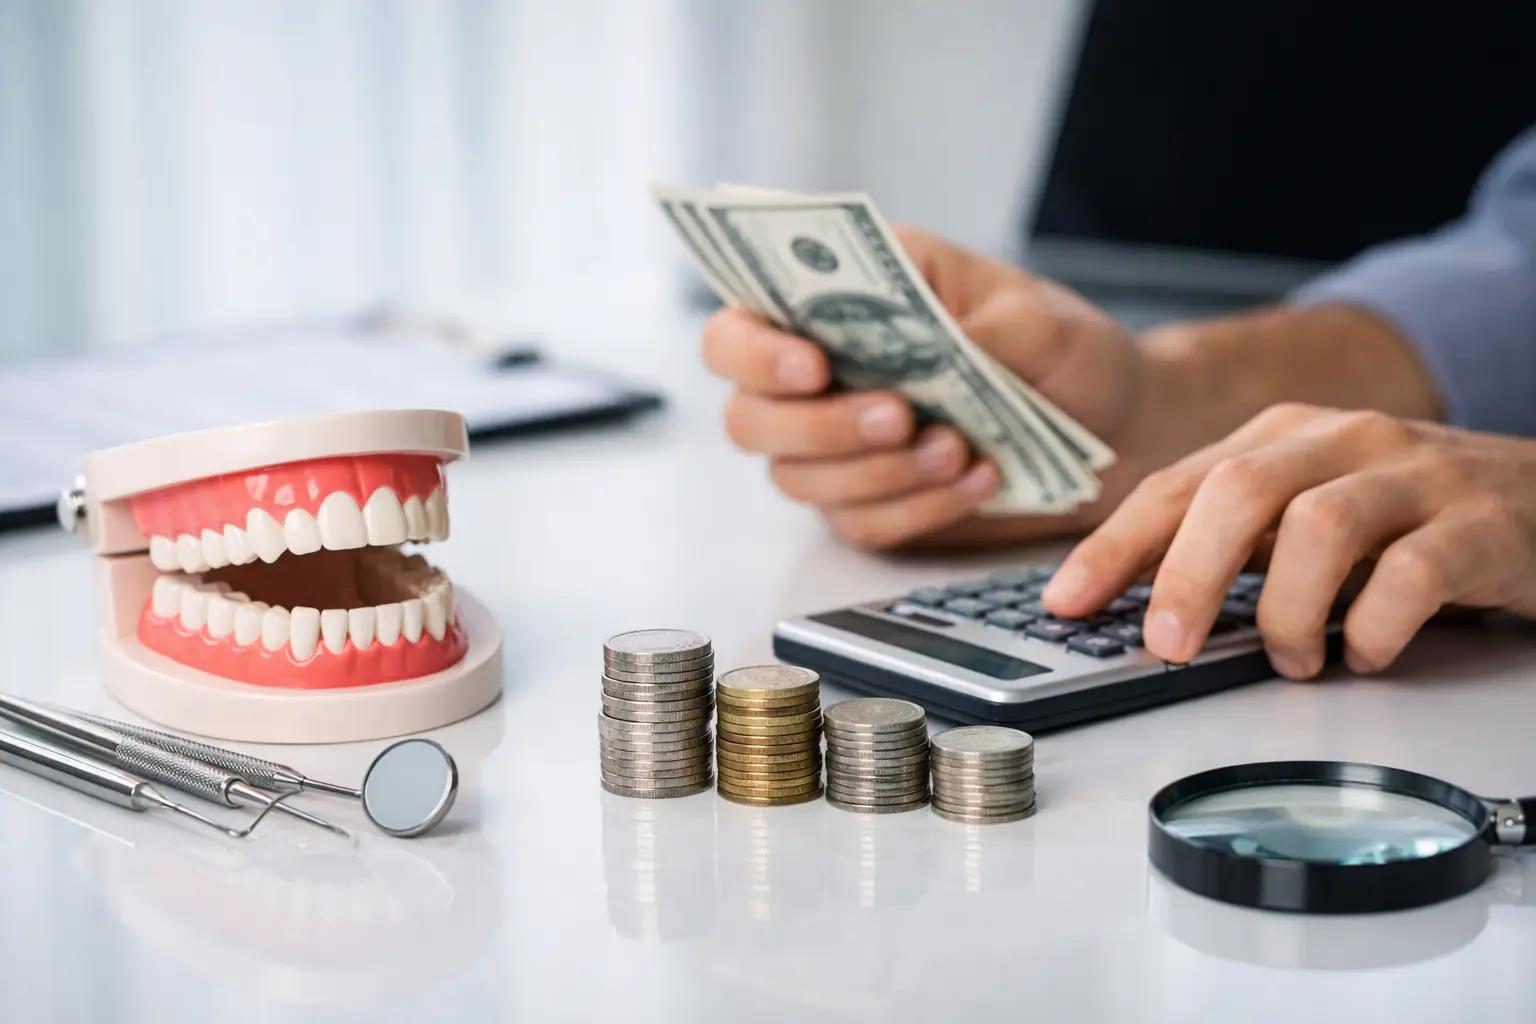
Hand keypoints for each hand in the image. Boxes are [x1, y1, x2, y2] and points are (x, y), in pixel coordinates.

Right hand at [701, 226, 1166, 548]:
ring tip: (959, 447)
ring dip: (876, 472)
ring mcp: (837, 449)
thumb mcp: (1036, 316)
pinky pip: (861, 524)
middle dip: (819, 425)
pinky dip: (917, 508)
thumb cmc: (1060, 350)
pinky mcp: (871, 506)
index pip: (737, 330)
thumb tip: (930, 347)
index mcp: (835, 304)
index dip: (754, 352)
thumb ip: (977, 325)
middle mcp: (819, 379)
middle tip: (899, 417)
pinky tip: (977, 480)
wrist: (1116, 427)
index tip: (813, 366)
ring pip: (799, 480)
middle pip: (748, 418)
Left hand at [1043, 404, 1535, 676]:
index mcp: (1280, 437)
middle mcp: (1341, 441)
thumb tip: (1126, 594)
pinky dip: (1374, 627)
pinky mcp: (1477, 524)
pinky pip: (1413, 574)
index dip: (1112, 546)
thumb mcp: (1300, 510)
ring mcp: (1412, 476)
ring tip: (1290, 660)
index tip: (1063, 602)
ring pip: (1321, 526)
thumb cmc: (1401, 513)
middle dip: (1188, 573)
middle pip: (1240, 491)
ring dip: (1285, 609)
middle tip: (1167, 645)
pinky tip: (1363, 654)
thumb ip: (1223, 540)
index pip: (1175, 485)